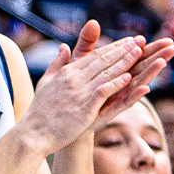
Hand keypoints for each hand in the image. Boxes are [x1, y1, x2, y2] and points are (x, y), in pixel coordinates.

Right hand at [20, 31, 150, 150]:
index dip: (113, 47)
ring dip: (124, 62)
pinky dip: (116, 84)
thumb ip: (57, 63)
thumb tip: (63, 46)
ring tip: (139, 52)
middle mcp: (73, 79)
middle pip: (102, 61)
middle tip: (140, 40)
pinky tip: (128, 78)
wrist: (33, 134)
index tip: (127, 40)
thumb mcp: (45, 82)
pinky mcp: (84, 108)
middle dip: (123, 49)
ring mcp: (79, 93)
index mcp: (66, 73)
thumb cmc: (39, 111)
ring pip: (105, 73)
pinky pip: (102, 92)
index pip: (94, 56)